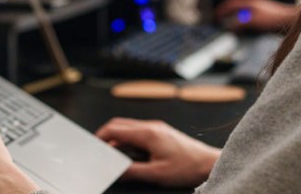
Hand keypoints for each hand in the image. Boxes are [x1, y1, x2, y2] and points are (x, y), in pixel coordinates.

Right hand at [95, 118, 220, 187]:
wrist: (209, 163)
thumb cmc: (187, 167)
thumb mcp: (156, 174)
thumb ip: (132, 171)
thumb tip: (114, 170)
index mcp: (147, 133)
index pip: (115, 129)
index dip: (100, 137)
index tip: (92, 147)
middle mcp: (151, 126)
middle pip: (120, 125)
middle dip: (107, 137)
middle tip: (99, 151)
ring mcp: (157, 129)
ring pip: (129, 129)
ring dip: (119, 140)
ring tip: (115, 157)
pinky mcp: (161, 133)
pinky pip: (139, 133)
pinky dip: (129, 142)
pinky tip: (131, 155)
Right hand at [215, 0, 299, 32]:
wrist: (290, 19)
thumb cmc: (275, 18)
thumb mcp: (253, 20)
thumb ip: (240, 22)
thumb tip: (229, 25)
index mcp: (249, 2)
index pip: (230, 3)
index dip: (221, 9)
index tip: (215, 15)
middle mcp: (253, 4)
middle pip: (235, 7)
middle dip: (226, 13)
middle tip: (219, 20)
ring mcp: (258, 9)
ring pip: (241, 12)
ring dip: (234, 18)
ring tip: (229, 25)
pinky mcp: (263, 15)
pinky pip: (248, 16)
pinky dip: (242, 21)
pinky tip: (244, 28)